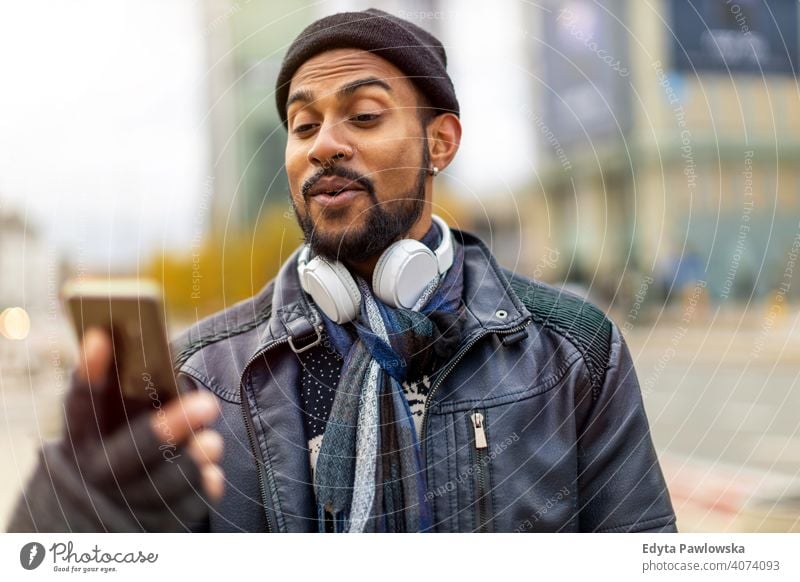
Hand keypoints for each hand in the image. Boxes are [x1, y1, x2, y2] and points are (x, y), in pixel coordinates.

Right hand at [75, 327, 224, 501]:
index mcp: (81, 438)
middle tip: (208, 404)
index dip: (88, 372)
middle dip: (166, 429)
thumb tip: (147, 342)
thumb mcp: (112, 419)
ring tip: (213, 442)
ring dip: (189, 463)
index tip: (100, 336)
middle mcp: (96, 473)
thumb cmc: (119, 439)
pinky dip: (199, 492)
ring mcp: (123, 504)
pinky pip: (179, 512)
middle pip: (127, 454)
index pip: (79, 405)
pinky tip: (214, 474)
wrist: (101, 508)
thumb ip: (127, 390)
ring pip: (157, 488)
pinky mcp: (152, 525)